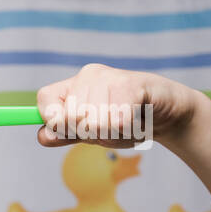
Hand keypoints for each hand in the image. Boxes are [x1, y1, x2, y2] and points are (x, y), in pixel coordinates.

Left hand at [36, 63, 200, 148]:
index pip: (44, 100)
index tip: (72, 130)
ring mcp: (110, 77)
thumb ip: (65, 134)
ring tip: (127, 122)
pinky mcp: (132, 84)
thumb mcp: (91, 132)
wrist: (168, 113)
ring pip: (95, 122)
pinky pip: (117, 120)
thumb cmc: (127, 122)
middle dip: (91, 134)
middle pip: (71, 118)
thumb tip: (42, 135)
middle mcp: (88, 76)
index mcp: (73, 86)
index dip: (54, 121)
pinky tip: (137, 119)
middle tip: (112, 127)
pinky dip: (127, 129)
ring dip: (112, 133)